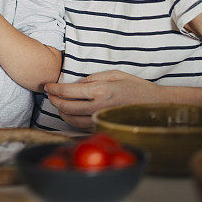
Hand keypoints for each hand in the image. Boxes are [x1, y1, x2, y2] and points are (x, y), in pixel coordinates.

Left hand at [44, 70, 161, 129]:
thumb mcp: (114, 74)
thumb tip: (77, 83)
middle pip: (66, 107)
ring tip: (58, 104)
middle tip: (49, 94)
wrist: (155, 105)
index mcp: (101, 90)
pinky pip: (82, 127)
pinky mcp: (104, 128)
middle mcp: (99, 107)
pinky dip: (72, 120)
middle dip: (54, 101)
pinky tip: (71, 113)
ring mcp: (101, 120)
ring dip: (61, 112)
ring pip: (72, 120)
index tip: (47, 86)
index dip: (54, 89)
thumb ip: (93, 78)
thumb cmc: (136, 87)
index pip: (69, 91)